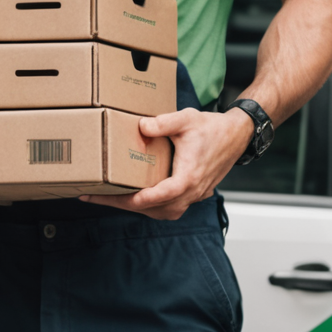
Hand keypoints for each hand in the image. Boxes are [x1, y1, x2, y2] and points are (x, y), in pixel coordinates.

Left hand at [83, 107, 252, 219]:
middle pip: (154, 208)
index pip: (161, 195)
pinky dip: (150, 206)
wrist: (238, 135)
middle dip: (123, 205)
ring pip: (162, 212)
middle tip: (93, 197)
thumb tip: (140, 126)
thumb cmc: (213, 128)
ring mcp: (194, 195)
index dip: (138, 199)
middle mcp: (192, 191)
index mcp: (189, 176)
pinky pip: (169, 207)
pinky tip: (133, 197)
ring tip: (108, 199)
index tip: (115, 198)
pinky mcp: (193, 194)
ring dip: (136, 208)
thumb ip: (163, 122)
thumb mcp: (186, 119)